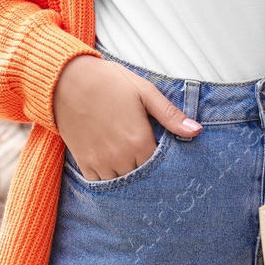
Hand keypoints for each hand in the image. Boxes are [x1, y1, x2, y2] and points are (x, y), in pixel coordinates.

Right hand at [54, 54, 201, 180]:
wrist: (67, 81)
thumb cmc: (110, 83)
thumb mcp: (145, 93)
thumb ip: (171, 115)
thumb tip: (196, 131)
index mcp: (138, 141)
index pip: (160, 165)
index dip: (165, 159)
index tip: (166, 151)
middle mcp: (120, 157)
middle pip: (142, 176)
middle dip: (149, 168)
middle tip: (150, 156)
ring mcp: (100, 162)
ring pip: (122, 182)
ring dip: (129, 173)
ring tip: (133, 158)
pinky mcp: (83, 163)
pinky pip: (100, 182)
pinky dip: (109, 178)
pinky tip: (115, 164)